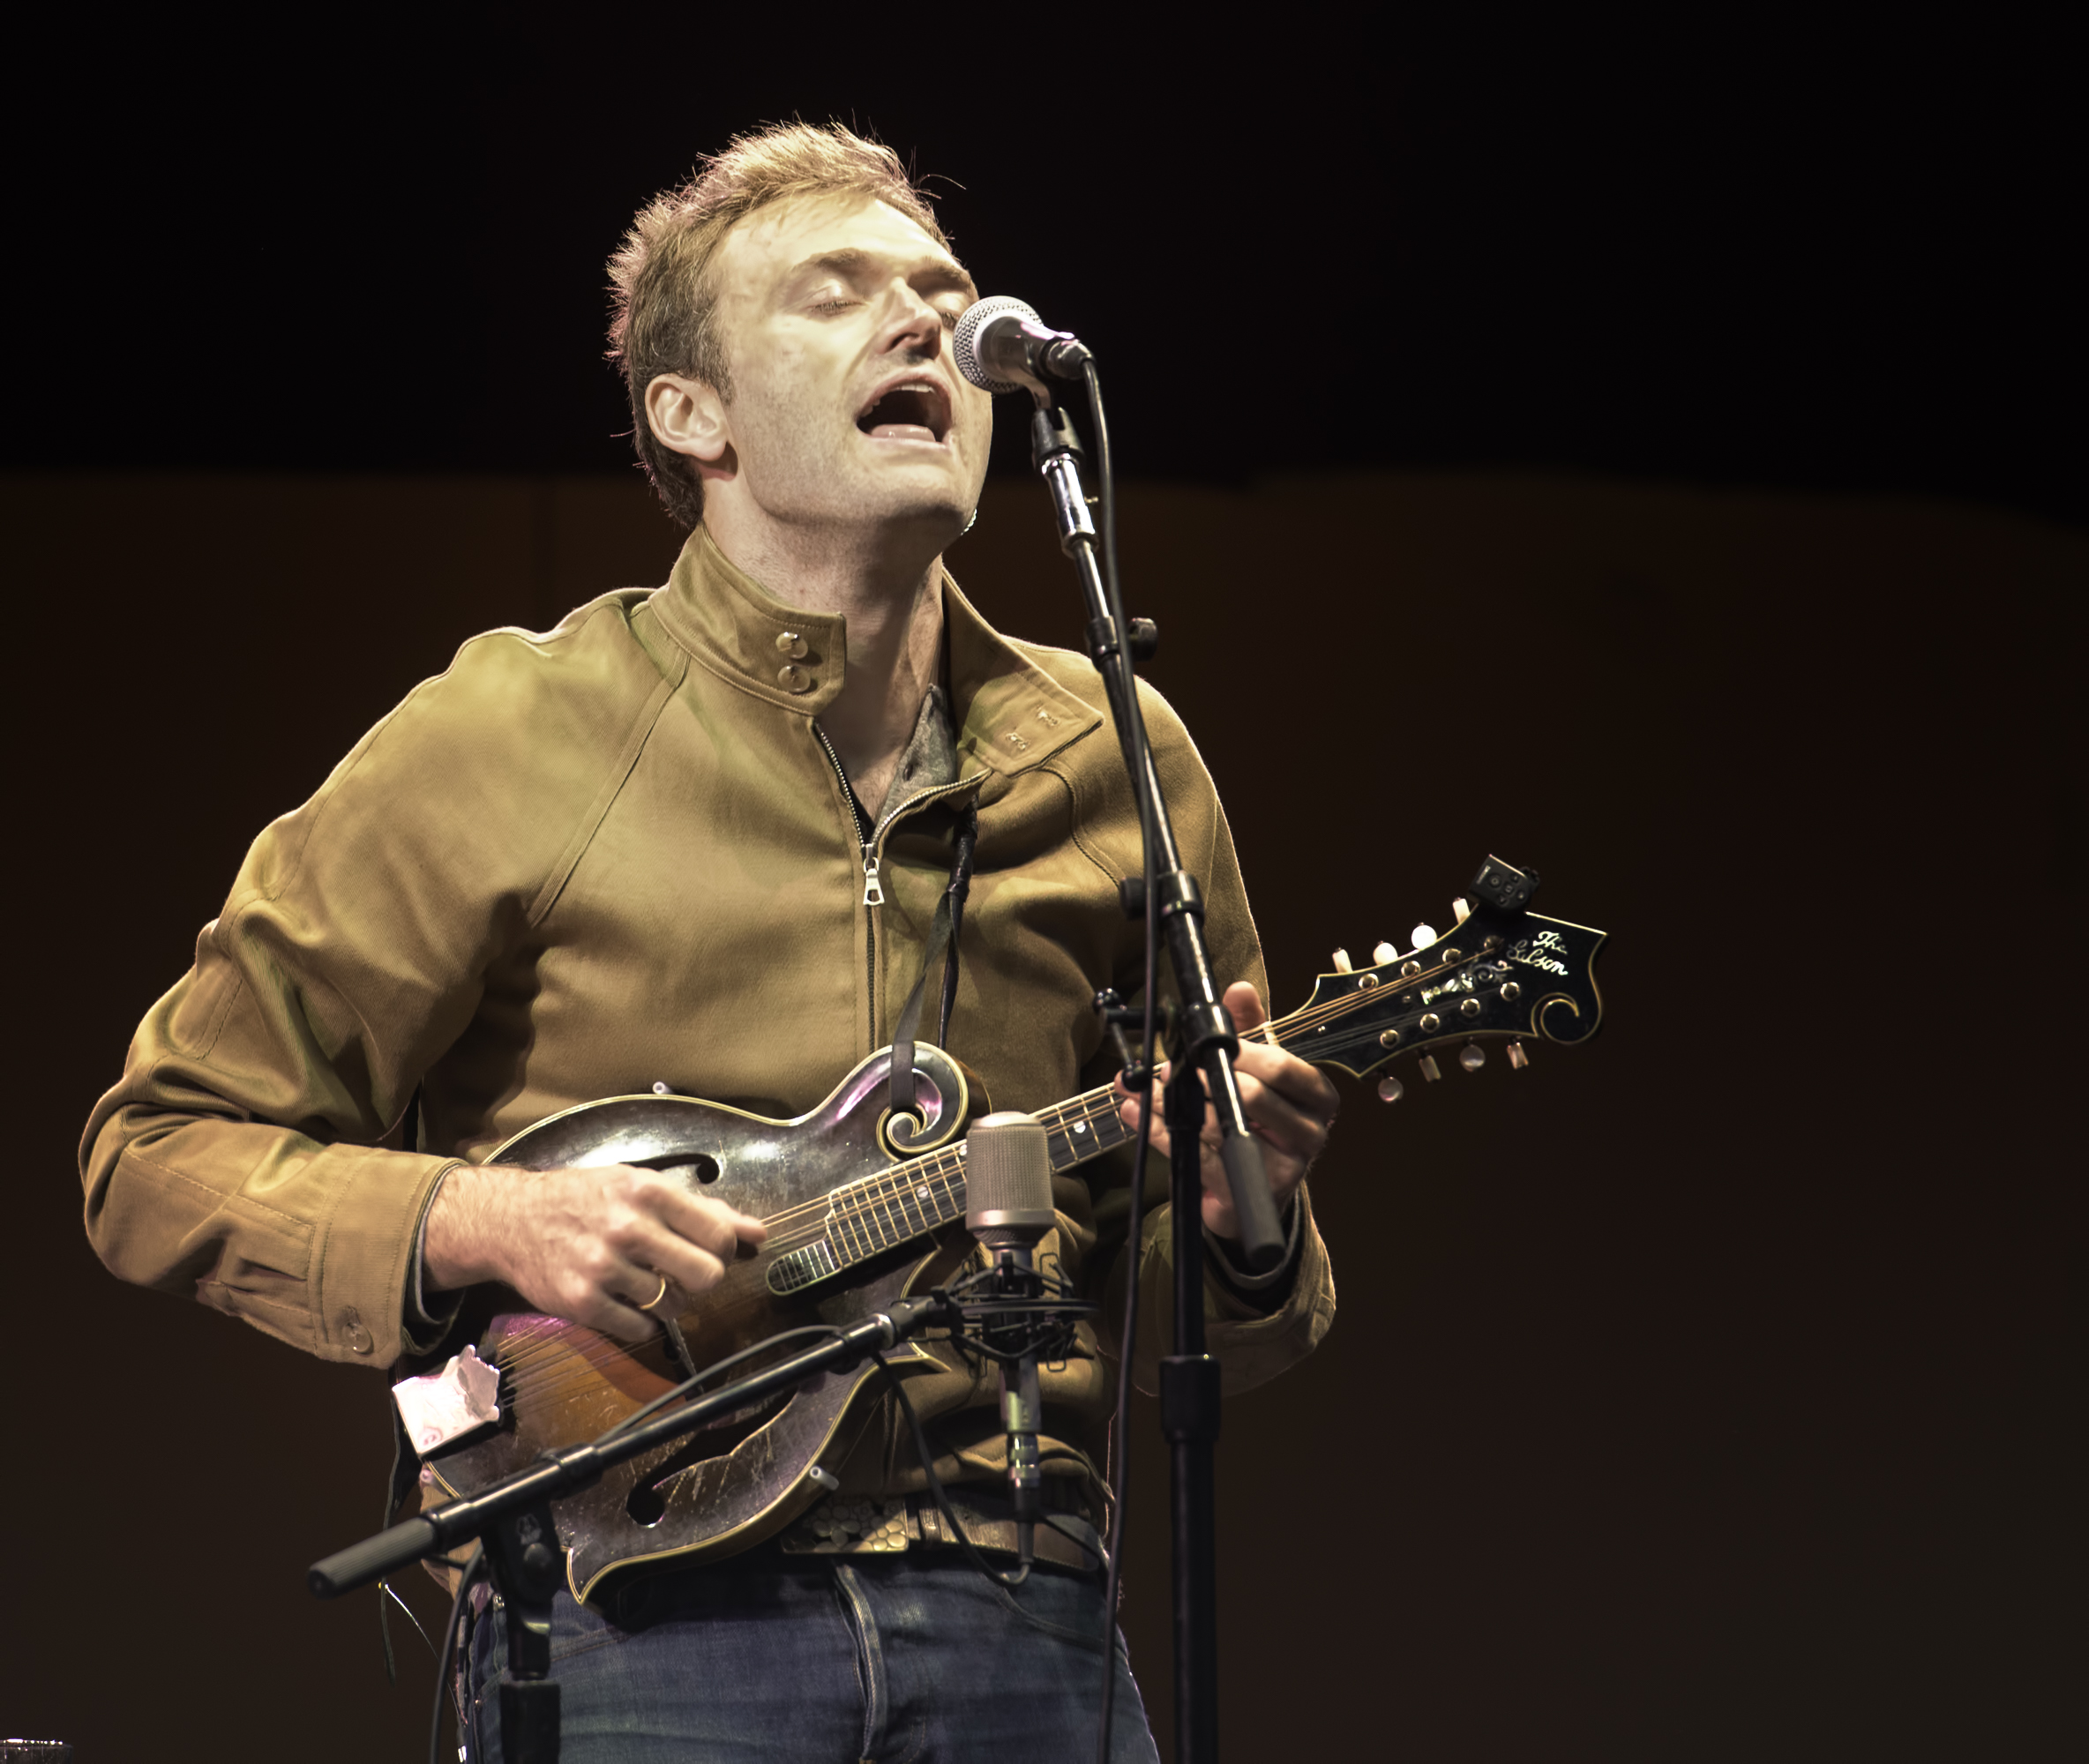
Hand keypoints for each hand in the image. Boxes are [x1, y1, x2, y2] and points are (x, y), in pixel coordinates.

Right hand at [422, 1163, 766, 1340]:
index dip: (724, 1248)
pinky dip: (641, 1322)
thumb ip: (702, 1210)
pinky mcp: (582, 1302)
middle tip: (684, 1273)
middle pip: (706, 1276)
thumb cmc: (586, 1199)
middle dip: (703, 1280)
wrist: (511, 1220)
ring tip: (646, 1282)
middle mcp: (628, 1228)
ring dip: (669, 1301)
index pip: (719, 1234)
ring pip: (674, 1306)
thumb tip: (757, 1234)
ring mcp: (603, 1268)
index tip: (709, 1249)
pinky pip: (639, 1328)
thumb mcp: (641, 1186)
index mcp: (648, 1192)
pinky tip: (625, 1300)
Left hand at [1114, 980, 1339, 1241]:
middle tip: (1170, 1069)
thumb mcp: (1258, 1069)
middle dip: (1203, 1078)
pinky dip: (1163, 1132)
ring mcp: (1283, 1169)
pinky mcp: (1248, 1194)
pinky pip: (1198, 1158)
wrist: (1251, 1185)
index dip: (1240, 1054)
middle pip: (1252, 1097)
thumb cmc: (1257, 1117)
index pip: (1282, 1068)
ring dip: (1176, 1104)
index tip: (1205, 1047)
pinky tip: (1138, 1115)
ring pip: (1220, 1127)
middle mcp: (1309, 1134)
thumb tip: (1238, 990)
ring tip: (1150, 1089)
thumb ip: (1249, 1028)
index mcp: (1317, 1098)